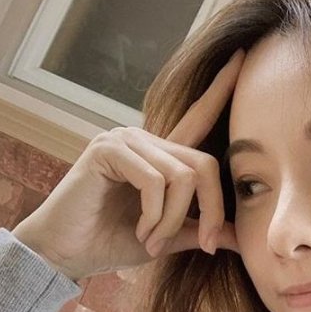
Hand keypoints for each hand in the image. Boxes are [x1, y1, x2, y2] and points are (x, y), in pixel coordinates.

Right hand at [12, 48, 245, 280]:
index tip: (241, 58)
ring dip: (173, 221)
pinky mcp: (108, 149)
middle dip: (212, 211)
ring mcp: (126, 140)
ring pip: (182, 177)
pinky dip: (154, 216)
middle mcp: (146, 139)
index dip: (220, 90)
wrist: (69, 253)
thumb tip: (241, 238)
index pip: (198, 117)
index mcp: (162, 155)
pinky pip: (154, 181)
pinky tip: (140, 232)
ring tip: (153, 241)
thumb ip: (201, 229)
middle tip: (205, 244)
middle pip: (205, 164)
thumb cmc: (113, 241)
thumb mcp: (168, 237)